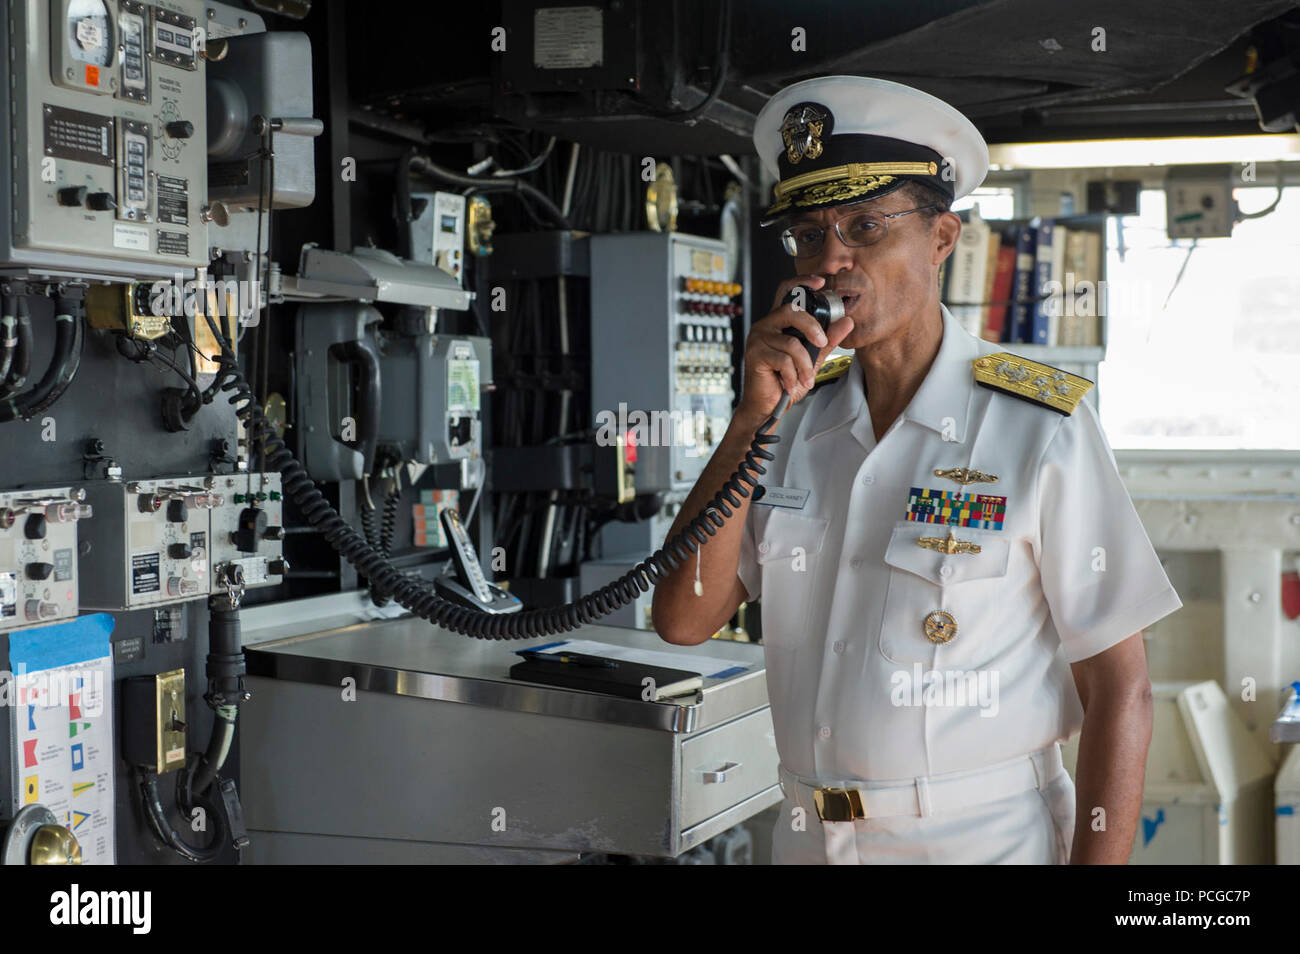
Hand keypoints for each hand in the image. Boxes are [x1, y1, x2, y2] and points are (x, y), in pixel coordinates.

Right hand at [737, 275, 854, 419]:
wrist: (768, 407)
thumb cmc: (785, 381)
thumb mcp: (812, 359)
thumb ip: (827, 340)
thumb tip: (847, 322)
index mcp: (778, 322)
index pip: (786, 291)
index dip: (802, 282)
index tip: (820, 282)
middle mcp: (765, 326)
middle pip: (791, 311)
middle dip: (812, 327)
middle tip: (821, 343)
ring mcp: (758, 339)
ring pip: (791, 343)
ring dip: (805, 364)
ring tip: (806, 378)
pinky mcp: (754, 355)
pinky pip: (783, 360)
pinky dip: (793, 375)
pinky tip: (791, 383)